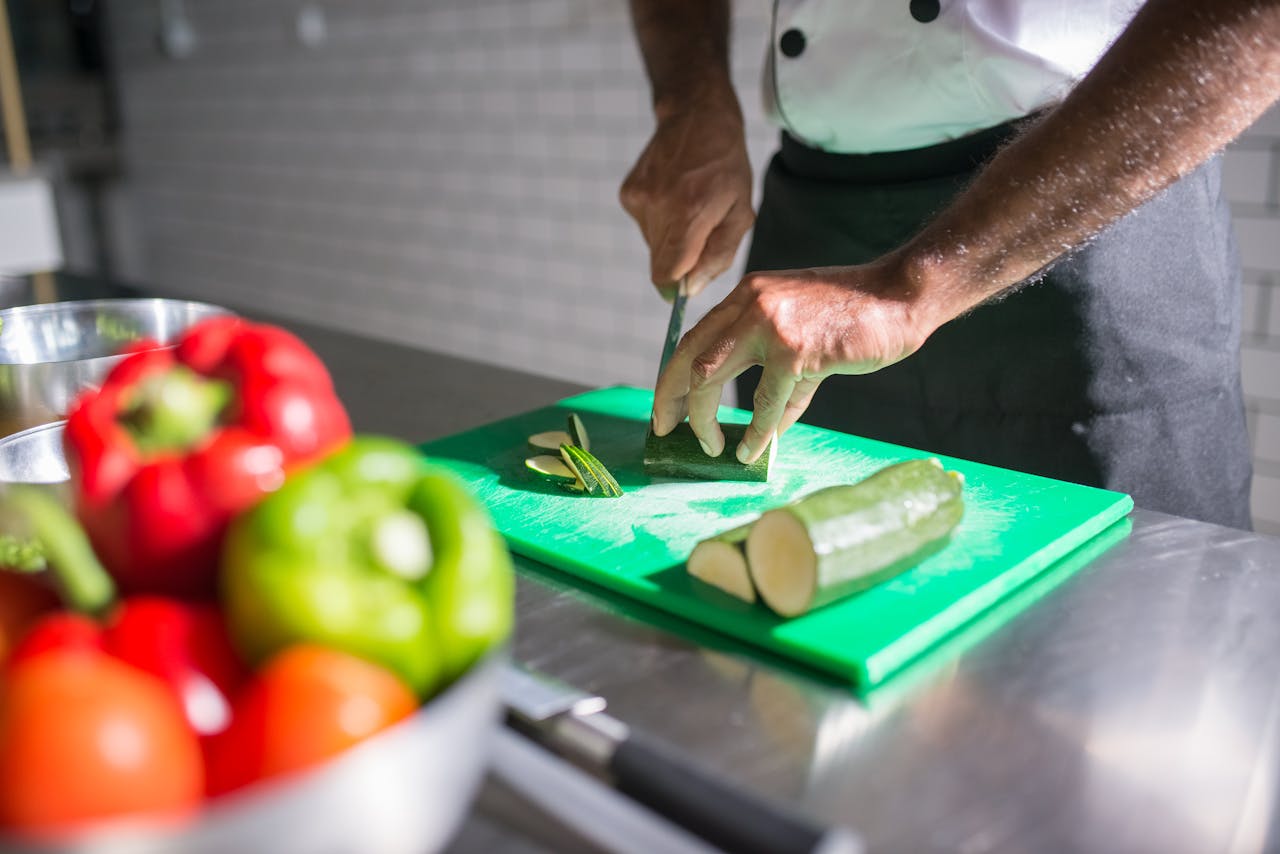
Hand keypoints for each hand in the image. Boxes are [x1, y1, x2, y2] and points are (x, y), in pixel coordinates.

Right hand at [620, 90, 753, 298]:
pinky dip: (659, 219)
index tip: (689, 279)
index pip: (667, 275)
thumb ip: (718, 255)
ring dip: (671, 236)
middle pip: (660, 263)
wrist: (696, 116)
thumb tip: (690, 289)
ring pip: (652, 245)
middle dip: (680, 258)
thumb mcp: (741, 212)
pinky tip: (673, 193)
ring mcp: (639, 199)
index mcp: (690, 214)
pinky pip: (644, 225)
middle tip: (699, 228)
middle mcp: (659, 207)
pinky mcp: (628, 193)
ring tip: (687, 204)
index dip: (678, 285)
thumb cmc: (727, 166)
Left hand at [652, 261, 940, 462]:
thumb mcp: (800, 336)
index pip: (693, 338)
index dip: (672, 377)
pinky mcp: (796, 349)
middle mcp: (749, 303)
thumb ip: (775, 374)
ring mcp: (770, 324)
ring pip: (710, 377)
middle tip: (665, 431)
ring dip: (703, 420)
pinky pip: (764, 402)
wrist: (900, 297)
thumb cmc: (854, 319)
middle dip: (671, 399)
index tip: (666, 408)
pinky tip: (751, 450)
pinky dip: (755, 432)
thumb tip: (761, 429)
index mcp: (746, 296)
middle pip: (688, 357)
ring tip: (711, 447)